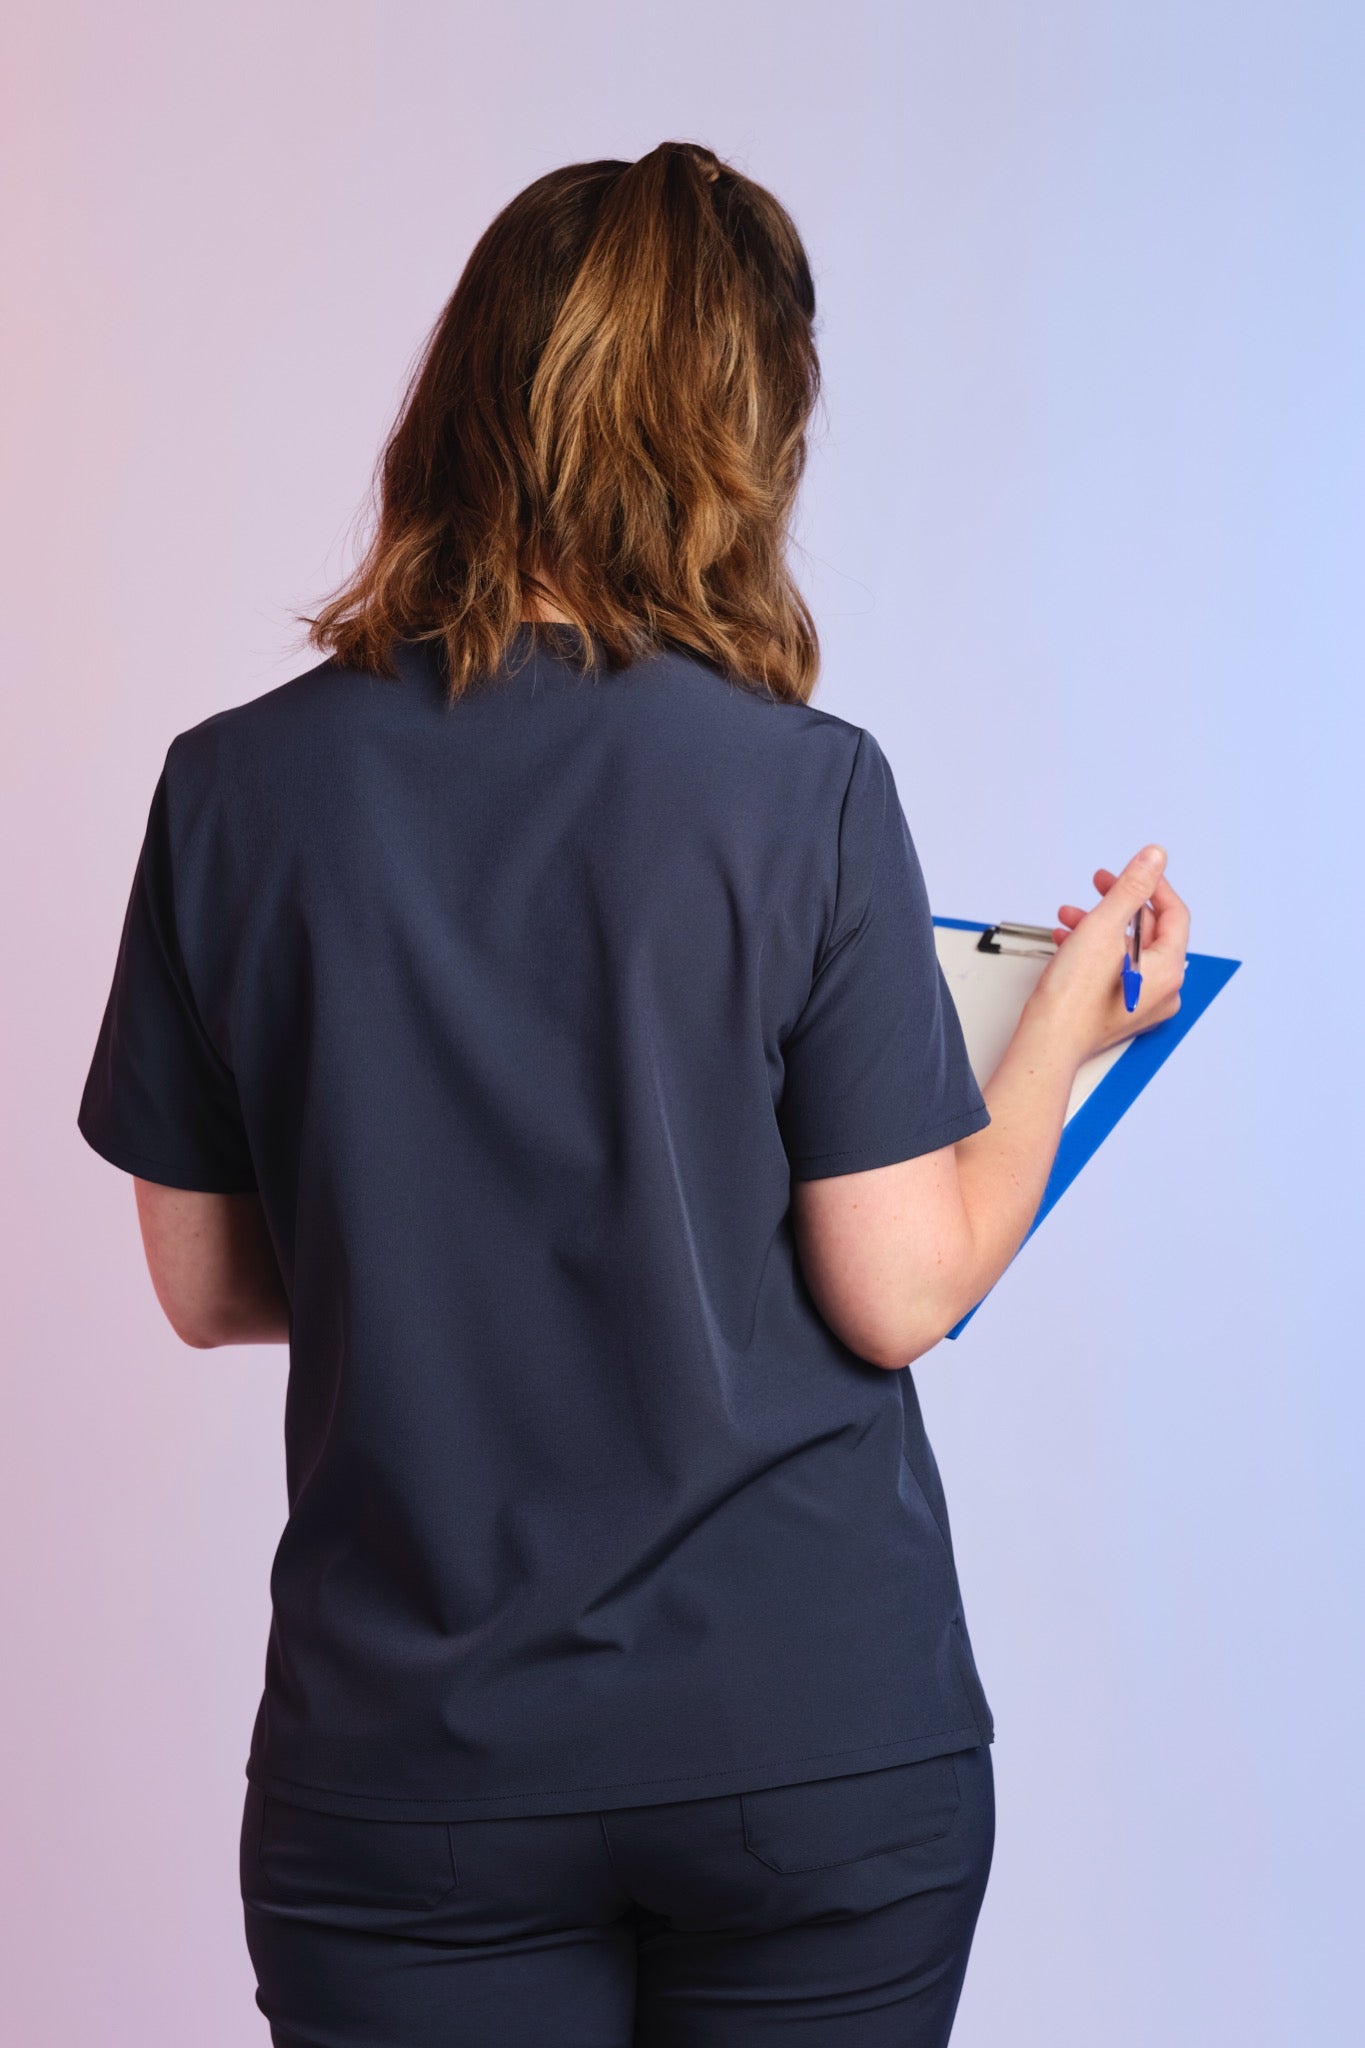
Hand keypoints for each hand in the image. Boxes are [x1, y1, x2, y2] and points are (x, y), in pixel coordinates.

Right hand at [1026, 845, 1189, 1065]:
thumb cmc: (1073, 998)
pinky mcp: (1121, 1011)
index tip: (1134, 869)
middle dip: (1119, 906)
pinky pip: (1117, 970)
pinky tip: (1070, 941)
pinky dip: (1096, 951)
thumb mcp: (1103, 927)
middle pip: (1150, 932)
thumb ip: (1132, 888)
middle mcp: (1163, 990)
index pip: (1174, 914)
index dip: (1153, 885)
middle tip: (1099, 886)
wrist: (1048, 1040)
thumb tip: (1154, 859)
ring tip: (1072, 917)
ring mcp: (1142, 1004)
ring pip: (1128, 950)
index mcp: (1169, 970)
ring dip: (1101, 927)